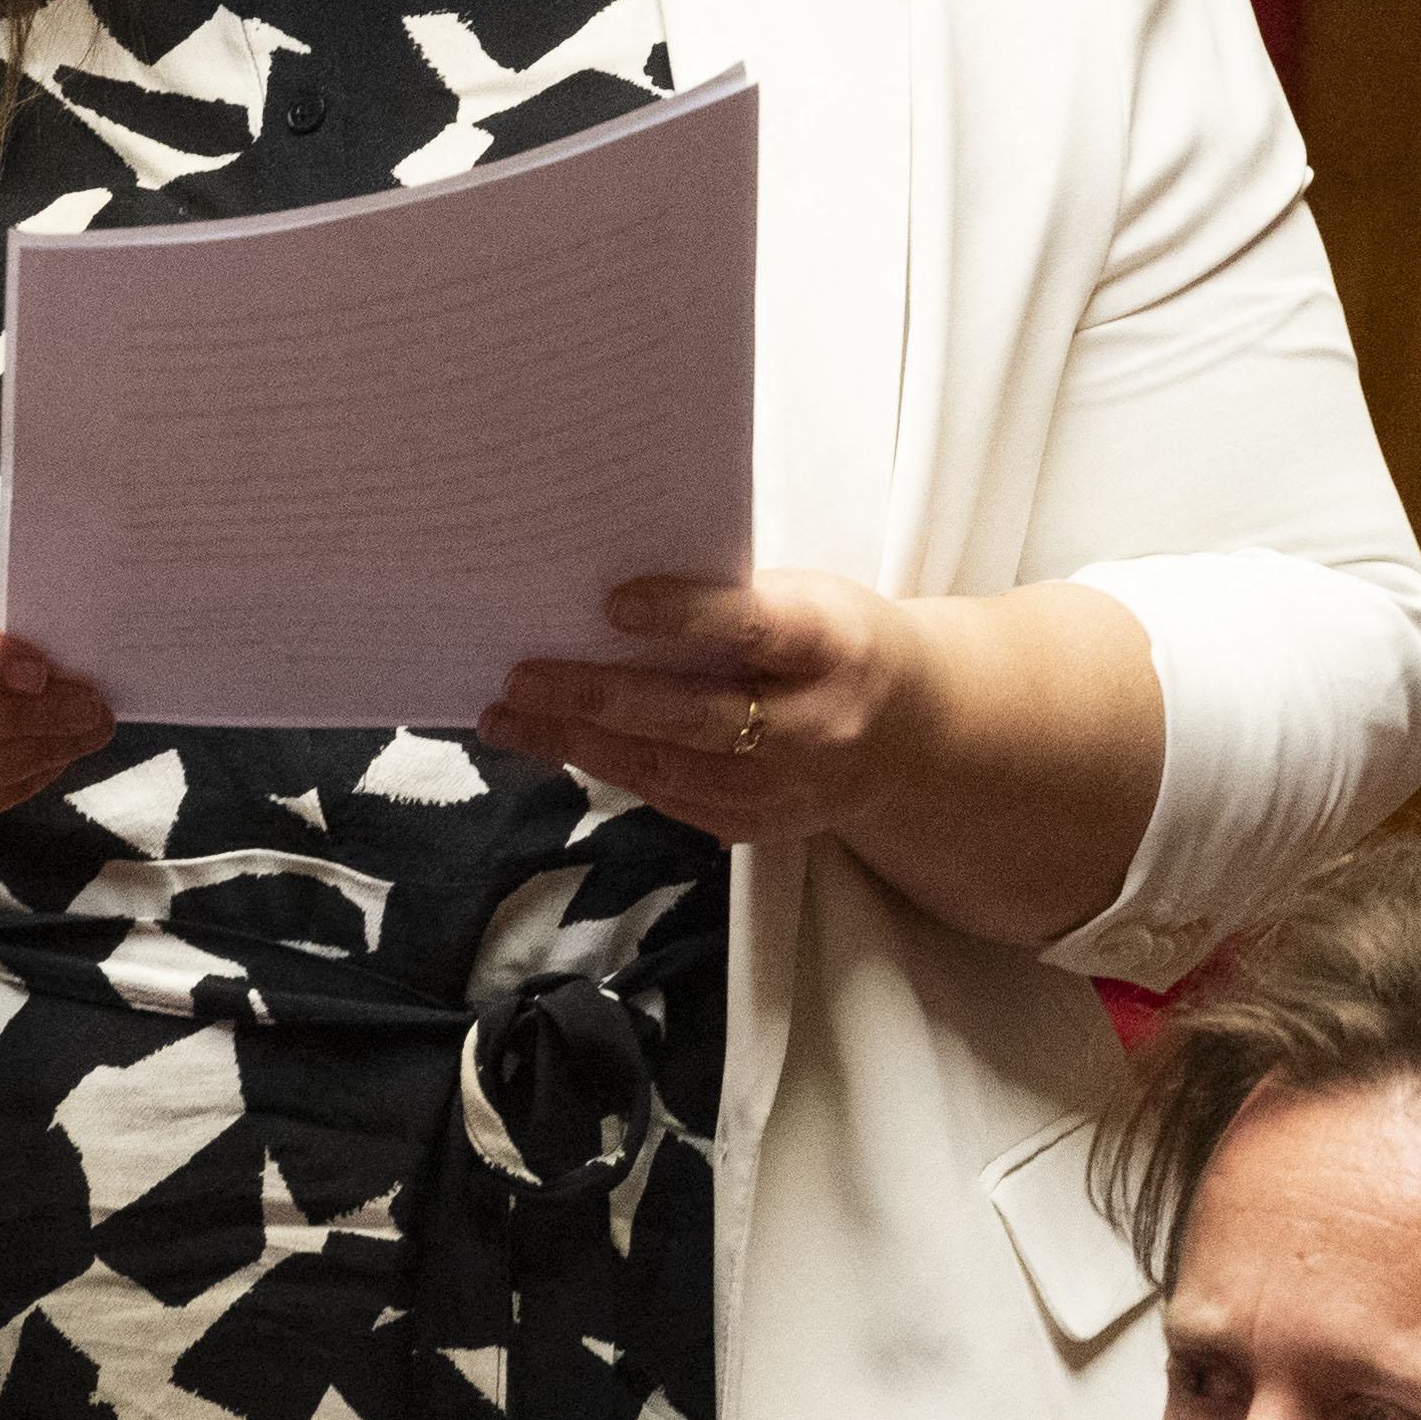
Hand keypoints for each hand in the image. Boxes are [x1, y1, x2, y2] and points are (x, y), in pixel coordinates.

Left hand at [482, 568, 930, 848]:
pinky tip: (554, 743)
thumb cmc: (834, 640)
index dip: (685, 617)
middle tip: (522, 677)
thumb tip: (606, 592)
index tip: (612, 602)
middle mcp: (816, 727)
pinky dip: (608, 770)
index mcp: (833, 646)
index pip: (755, 629)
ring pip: (670, 771)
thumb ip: (729, 600)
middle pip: (697, 718)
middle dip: (599, 699)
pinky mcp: (759, 827)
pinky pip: (670, 800)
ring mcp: (788, 790)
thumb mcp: (805, 599)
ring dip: (580, 745)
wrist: (912, 733)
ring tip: (508, 718)